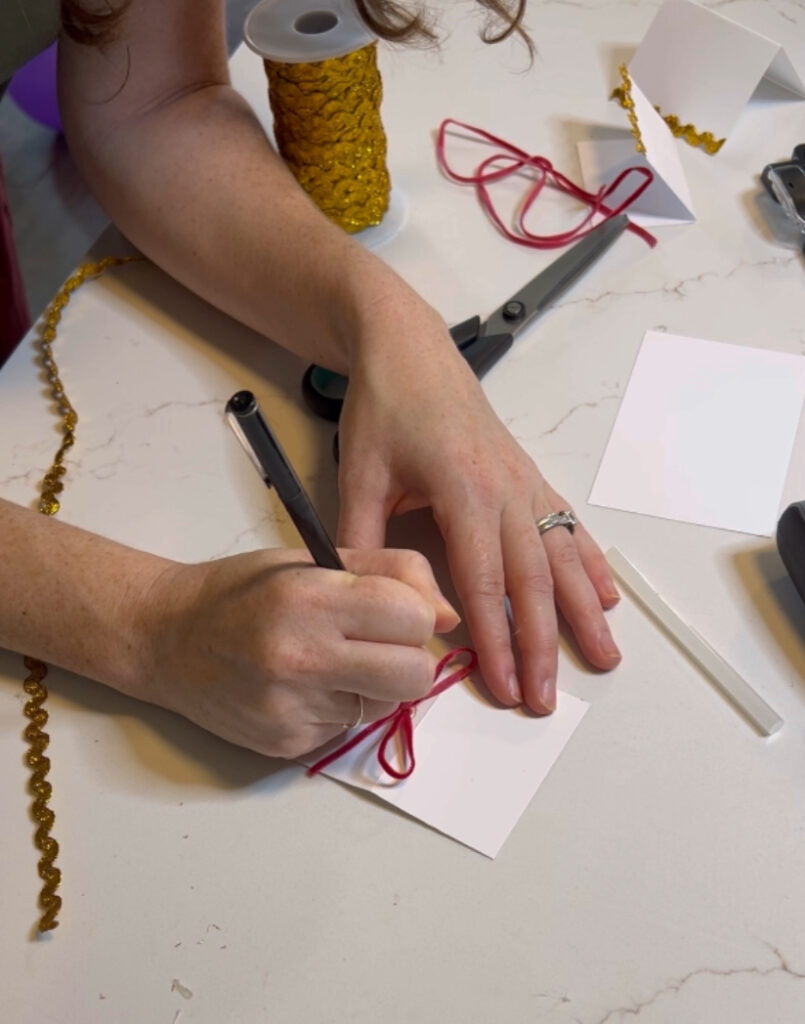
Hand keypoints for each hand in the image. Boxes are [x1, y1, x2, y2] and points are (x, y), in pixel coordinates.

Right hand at [138, 548, 458, 757]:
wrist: (165, 639)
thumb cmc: (242, 589)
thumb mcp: (313, 558)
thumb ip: (391, 572)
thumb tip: (448, 614)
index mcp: (310, 599)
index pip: (413, 617)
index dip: (414, 612)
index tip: (390, 608)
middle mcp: (301, 658)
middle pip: (414, 675)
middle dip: (407, 657)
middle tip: (373, 641)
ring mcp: (292, 710)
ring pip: (386, 706)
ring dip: (375, 684)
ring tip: (331, 661)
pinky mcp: (287, 745)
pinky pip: (348, 729)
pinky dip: (339, 707)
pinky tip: (303, 686)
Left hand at [336, 305, 620, 713]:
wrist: (409, 350)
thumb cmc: (384, 408)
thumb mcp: (360, 473)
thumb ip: (361, 538)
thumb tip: (361, 601)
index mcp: (463, 490)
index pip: (484, 580)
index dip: (495, 638)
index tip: (503, 686)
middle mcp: (506, 489)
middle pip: (532, 579)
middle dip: (541, 644)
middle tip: (547, 698)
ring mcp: (525, 481)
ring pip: (563, 556)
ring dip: (583, 611)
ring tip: (604, 658)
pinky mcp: (529, 476)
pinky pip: (568, 525)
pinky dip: (590, 563)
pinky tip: (608, 595)